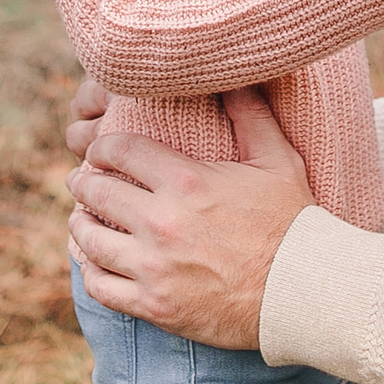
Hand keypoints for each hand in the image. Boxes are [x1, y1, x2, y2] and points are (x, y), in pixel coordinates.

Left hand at [69, 86, 312, 349]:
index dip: (101, 148)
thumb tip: (233, 77)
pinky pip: (101, 288)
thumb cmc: (292, 222)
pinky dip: (90, 272)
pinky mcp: (155, 306)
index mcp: (186, 181)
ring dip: (80, 225)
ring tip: (81, 219)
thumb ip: (250, 115)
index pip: (119, 151)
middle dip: (83, 183)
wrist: (303, 292)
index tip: (98, 152)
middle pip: (96, 193)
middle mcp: (162, 223)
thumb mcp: (277, 159)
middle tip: (81, 181)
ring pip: (90, 241)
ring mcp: (155, 268)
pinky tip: (92, 262)